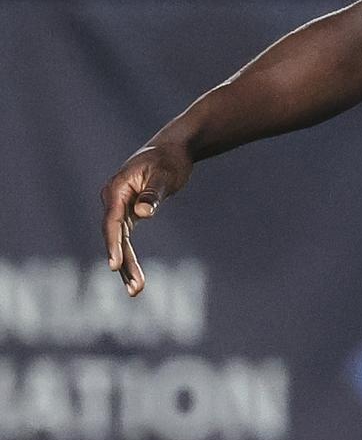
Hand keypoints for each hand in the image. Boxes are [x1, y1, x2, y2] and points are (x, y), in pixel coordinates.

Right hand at [100, 143, 192, 296]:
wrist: (171, 150)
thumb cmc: (169, 159)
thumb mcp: (165, 174)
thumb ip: (153, 193)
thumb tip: (143, 213)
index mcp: (117, 189)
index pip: (112, 222)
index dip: (113, 245)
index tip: (115, 266)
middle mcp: (113, 200)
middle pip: (114, 236)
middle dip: (123, 263)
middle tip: (135, 289)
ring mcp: (118, 208)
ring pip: (119, 241)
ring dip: (126, 265)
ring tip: (137, 290)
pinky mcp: (128, 213)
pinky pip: (125, 238)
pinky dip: (129, 256)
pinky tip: (134, 276)